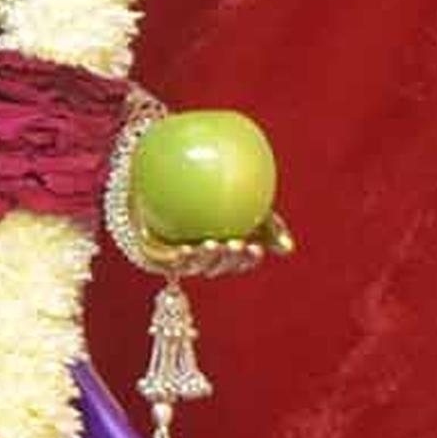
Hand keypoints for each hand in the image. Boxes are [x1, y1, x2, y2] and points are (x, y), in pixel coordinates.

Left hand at [121, 105, 288, 266]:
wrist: (165, 170)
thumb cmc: (208, 184)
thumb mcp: (239, 194)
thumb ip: (264, 217)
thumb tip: (287, 249)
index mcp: (220, 248)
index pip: (238, 261)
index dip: (248, 259)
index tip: (256, 247)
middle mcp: (198, 256)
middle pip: (215, 267)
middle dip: (227, 260)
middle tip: (236, 243)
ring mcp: (173, 255)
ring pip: (190, 266)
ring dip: (204, 259)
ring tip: (212, 243)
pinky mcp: (149, 253)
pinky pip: (162, 260)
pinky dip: (174, 259)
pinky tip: (184, 248)